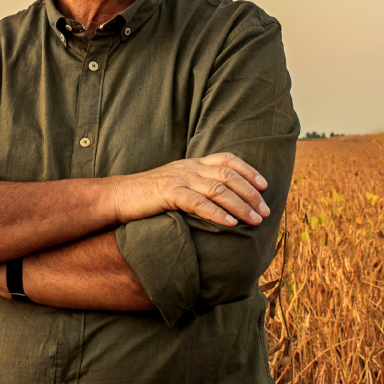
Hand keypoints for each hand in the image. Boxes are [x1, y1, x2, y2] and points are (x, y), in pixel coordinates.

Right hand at [111, 152, 269, 227]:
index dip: (249, 171)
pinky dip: (216, 213)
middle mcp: (189, 167)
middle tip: (265, 211)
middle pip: (229, 175)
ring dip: (240, 205)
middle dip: (251, 194)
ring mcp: (179, 178)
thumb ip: (196, 187)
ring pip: (218, 189)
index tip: (264, 186)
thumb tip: (222, 203)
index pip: (228, 160)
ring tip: (254, 220)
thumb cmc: (148, 196)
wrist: (117, 196)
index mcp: (193, 163)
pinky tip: (229, 224)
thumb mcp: (176, 185)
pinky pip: (197, 202)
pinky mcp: (168, 192)